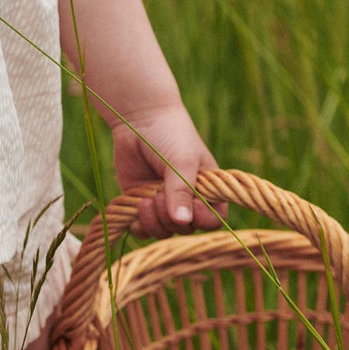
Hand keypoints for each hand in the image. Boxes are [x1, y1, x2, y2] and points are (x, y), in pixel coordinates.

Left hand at [110, 98, 224, 238]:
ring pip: (163, 231)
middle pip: (185, 230)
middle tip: (158, 194)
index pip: (213, 221)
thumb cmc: (170, 134)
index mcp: (207, 190)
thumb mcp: (181, 161)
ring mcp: (163, 202)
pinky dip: (138, 225)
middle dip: (170, 218)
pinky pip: (142, 228)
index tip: (189, 205)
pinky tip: (135, 207)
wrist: (138, 118)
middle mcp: (187, 200)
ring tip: (144, 199)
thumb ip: (182, 191)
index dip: (202, 220)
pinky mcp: (141, 202)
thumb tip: (182, 222)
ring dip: (153, 221)